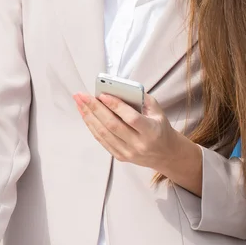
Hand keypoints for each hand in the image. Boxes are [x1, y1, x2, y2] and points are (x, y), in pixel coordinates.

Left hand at [74, 92, 202, 195]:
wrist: (165, 154)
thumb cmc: (159, 126)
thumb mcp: (157, 111)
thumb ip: (140, 98)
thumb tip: (117, 88)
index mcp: (151, 131)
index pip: (131, 119)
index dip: (116, 106)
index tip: (102, 94)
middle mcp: (139, 144)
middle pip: (112, 125)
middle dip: (94, 108)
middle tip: (82, 95)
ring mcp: (128, 152)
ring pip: (103, 133)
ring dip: (89, 116)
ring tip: (79, 102)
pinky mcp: (120, 156)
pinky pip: (102, 140)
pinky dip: (92, 126)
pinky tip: (85, 115)